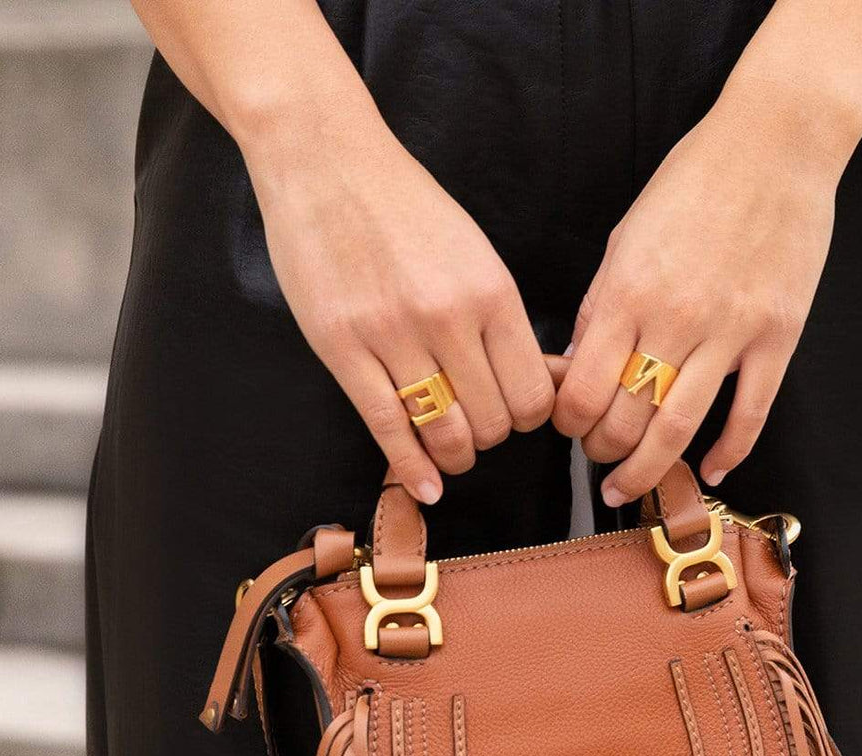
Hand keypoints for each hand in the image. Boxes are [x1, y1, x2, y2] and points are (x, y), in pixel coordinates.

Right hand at [245, 114, 553, 503]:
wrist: (327, 162)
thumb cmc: (405, 207)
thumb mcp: (473, 252)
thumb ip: (499, 317)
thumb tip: (534, 379)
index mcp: (490, 291)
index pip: (533, 392)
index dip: (531, 418)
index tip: (516, 413)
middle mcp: (447, 317)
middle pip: (492, 421)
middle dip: (491, 437)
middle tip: (478, 429)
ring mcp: (391, 335)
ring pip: (445, 433)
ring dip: (455, 456)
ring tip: (452, 453)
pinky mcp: (342, 349)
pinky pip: (387, 428)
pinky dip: (411, 468)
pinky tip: (425, 488)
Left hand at [553, 92, 838, 504]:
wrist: (776, 143)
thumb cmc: (692, 183)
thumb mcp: (625, 239)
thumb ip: (600, 307)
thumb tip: (576, 367)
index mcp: (628, 293)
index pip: (583, 389)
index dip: (567, 423)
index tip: (567, 427)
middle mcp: (675, 319)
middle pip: (626, 419)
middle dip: (602, 451)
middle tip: (598, 456)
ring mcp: (731, 331)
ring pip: (679, 428)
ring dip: (648, 469)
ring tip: (629, 487)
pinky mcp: (777, 336)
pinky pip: (750, 413)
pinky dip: (729, 452)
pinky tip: (709, 472)